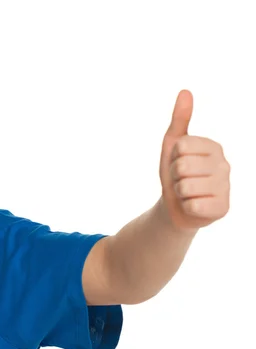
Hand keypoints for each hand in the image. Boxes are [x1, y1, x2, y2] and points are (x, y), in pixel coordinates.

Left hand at [159, 90, 230, 230]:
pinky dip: (186, 208)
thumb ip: (179, 119)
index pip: (181, 146)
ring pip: (185, 187)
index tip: (178, 164)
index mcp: (213, 147)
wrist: (175, 207)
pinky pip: (193, 206)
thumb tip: (185, 91)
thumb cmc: (175, 174)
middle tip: (181, 181)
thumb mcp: (173, 145)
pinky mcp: (223, 208)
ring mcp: (226, 187)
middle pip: (182, 166)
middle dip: (174, 176)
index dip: (172, 158)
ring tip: (187, 193)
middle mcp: (225, 165)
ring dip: (179, 193)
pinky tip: (194, 206)